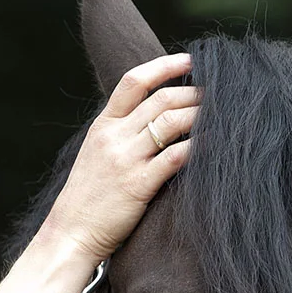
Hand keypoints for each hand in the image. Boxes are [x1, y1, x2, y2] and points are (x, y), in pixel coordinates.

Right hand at [0, 52, 198, 292]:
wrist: (70, 233)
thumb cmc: (87, 198)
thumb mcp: (95, 154)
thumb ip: (120, 133)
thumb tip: (154, 117)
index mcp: (102, 126)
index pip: (133, 81)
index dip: (164, 66)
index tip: (189, 59)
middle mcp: (113, 137)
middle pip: (160, 99)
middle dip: (193, 93)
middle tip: (217, 94)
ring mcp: (125, 160)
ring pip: (170, 122)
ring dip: (199, 115)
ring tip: (221, 116)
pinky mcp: (138, 185)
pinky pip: (174, 157)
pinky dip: (197, 148)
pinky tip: (213, 147)